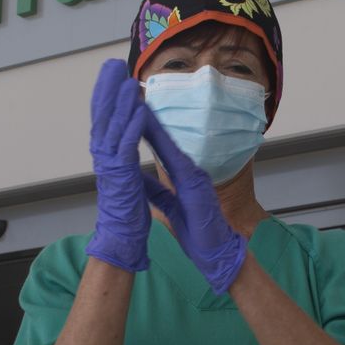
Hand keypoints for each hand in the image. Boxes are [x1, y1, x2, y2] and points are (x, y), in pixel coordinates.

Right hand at [85, 60, 153, 272]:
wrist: (122, 237)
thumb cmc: (126, 209)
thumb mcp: (126, 176)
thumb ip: (123, 156)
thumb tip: (124, 140)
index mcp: (108, 154)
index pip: (105, 117)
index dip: (107, 93)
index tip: (112, 72)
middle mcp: (104, 156)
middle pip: (103, 115)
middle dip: (108, 88)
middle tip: (112, 64)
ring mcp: (111, 166)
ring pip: (113, 127)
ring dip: (120, 102)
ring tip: (127, 80)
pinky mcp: (122, 177)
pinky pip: (126, 147)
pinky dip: (132, 127)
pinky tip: (138, 110)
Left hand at [140, 111, 246, 293]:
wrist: (216, 251)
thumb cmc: (197, 231)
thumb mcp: (169, 206)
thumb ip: (157, 191)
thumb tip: (139, 179)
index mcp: (181, 174)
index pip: (158, 145)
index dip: (143, 126)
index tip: (128, 108)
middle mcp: (188, 168)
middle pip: (162, 137)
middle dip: (145, 116)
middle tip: (129, 93)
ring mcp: (192, 173)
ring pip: (167, 141)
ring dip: (151, 121)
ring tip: (135, 101)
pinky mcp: (194, 181)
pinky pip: (174, 157)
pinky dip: (161, 141)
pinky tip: (150, 127)